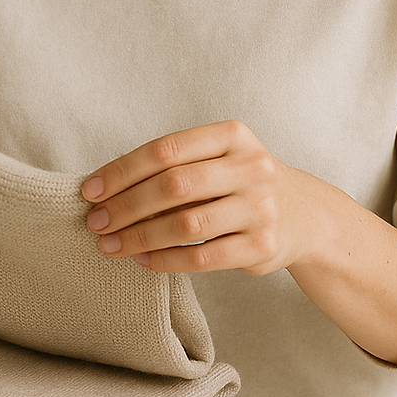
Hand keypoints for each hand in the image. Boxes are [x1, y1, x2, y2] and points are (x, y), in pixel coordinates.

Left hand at [81, 119, 309, 274]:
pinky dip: (165, 260)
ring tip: (110, 245)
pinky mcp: (263, 246)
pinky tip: (142, 260)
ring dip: (139, 237)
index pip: (166, 150)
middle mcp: (251, 167)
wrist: (305, 216)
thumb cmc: (242, 183)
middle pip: (173, 186)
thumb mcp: (220, 159)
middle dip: (126, 206)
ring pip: (186, 224)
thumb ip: (175, 168)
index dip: (122, 171)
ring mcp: (260, 207)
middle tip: (95, 221)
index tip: (90, 190)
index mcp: (233, 135)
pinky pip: (203, 257)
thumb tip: (106, 190)